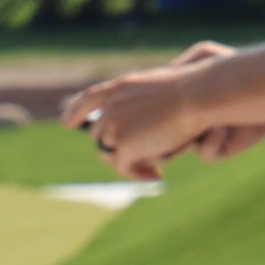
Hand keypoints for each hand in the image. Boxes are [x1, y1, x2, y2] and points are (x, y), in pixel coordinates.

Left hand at [70, 46, 237, 177]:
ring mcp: (114, 126)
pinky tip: (156, 176)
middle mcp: (110, 107)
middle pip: (101, 134)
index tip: (67, 123)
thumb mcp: (161, 89)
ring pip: (112, 152)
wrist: (198, 95)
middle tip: (144, 161)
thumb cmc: (192, 89)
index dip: (75, 111)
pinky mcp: (124, 146)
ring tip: (153, 169)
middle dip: (118, 148)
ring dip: (130, 163)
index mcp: (119, 88)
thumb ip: (142, 102)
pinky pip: (123, 167)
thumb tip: (139, 125)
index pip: (89, 99)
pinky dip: (137, 174)